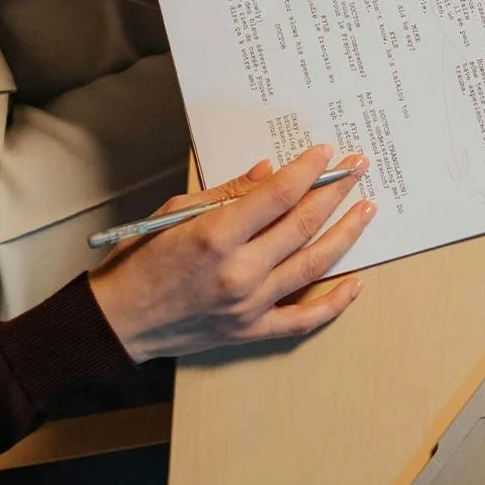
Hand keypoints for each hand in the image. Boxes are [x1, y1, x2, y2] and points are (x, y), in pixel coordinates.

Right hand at [88, 146, 375, 362]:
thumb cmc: (140, 261)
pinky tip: (357, 283)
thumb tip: (269, 172)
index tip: (326, 153)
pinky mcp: (251, 331)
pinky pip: (304, 319)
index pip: (278, 195)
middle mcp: (239, 272)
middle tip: (357, 169)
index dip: (307, 170)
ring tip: (366, 210)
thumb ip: (227, 193)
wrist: (118, 321)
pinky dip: (334, 303)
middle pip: (302, 225)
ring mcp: (249, 305)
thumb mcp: (175, 213)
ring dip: (346, 234)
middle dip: (334, 192)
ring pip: (313, 265)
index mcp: (216, 237)